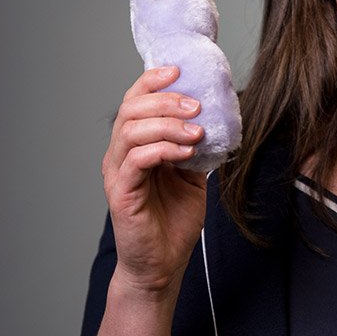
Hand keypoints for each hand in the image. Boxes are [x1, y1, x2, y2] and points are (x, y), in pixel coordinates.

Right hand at [102, 66, 207, 296]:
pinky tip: (186, 152)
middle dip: (165, 99)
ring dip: (167, 124)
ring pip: (131, 131)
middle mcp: (121, 154)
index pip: (135, 101)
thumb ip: (197, 144)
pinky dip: (162, 149)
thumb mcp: (193, 172)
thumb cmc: (175, 218)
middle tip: (196, 105)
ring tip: (196, 131)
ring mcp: (118, 173)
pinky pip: (135, 160)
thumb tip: (218, 116)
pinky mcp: (121, 193)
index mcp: (136, 144)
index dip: (153, 81)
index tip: (179, 71)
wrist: (163, 263)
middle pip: (130, 109)